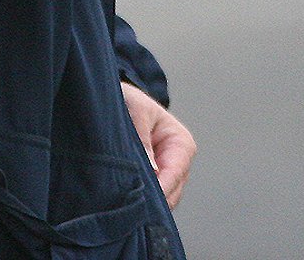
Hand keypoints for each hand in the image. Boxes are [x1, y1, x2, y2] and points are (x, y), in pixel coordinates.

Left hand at [120, 81, 195, 208]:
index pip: (175, 173)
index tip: (140, 198)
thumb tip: (152, 170)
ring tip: (122, 200)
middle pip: (171, 193)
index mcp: (181, 143)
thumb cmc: (131, 101)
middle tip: (125, 202)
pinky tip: (123, 200)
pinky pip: (151, 200)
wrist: (121, 100)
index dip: (160, 189)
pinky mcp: (154, 182)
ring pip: (162, 201)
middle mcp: (179, 162)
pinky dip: (140, 202)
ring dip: (145, 202)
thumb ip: (143, 138)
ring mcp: (168, 174)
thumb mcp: (137, 111)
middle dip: (151, 200)